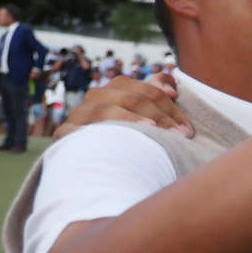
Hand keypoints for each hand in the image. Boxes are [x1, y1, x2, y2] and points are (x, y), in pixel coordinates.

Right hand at [55, 74, 190, 137]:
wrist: (90, 163)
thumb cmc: (125, 136)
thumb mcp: (144, 114)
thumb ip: (156, 95)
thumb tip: (172, 89)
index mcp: (115, 89)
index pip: (145, 91)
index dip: (170, 107)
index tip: (188, 129)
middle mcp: (95, 97)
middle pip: (130, 99)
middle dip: (160, 117)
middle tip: (181, 136)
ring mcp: (78, 115)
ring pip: (105, 111)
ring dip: (131, 121)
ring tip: (153, 132)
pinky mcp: (64, 134)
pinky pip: (75, 131)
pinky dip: (91, 133)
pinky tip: (109, 139)